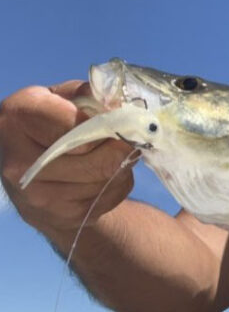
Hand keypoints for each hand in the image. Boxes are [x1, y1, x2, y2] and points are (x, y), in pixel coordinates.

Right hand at [0, 82, 134, 238]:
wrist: (34, 173)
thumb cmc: (51, 124)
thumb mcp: (61, 98)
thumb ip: (87, 96)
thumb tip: (119, 105)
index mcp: (18, 118)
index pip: (75, 124)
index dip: (104, 122)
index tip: (117, 119)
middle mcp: (20, 160)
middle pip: (98, 159)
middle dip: (121, 146)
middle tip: (128, 137)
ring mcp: (39, 194)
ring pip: (107, 177)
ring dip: (122, 163)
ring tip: (112, 153)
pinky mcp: (61, 216)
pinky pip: (111, 194)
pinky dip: (119, 181)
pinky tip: (105, 173)